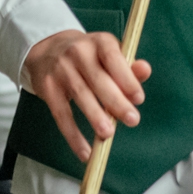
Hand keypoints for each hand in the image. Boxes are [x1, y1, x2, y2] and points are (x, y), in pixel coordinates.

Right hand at [23, 30, 150, 166]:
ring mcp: (60, 69)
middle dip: (116, 101)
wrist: (49, 48)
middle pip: (98, 79)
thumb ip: (128, 66)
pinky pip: (61, 114)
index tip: (138, 98)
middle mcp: (78, 51)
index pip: (113, 57)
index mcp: (99, 41)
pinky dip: (73, 135)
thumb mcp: (109, 54)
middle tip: (132, 120)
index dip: (126, 77)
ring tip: (108, 134)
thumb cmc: (90, 56)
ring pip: (80, 95)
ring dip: (95, 116)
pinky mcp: (47, 87)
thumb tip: (145, 71)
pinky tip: (85, 151)